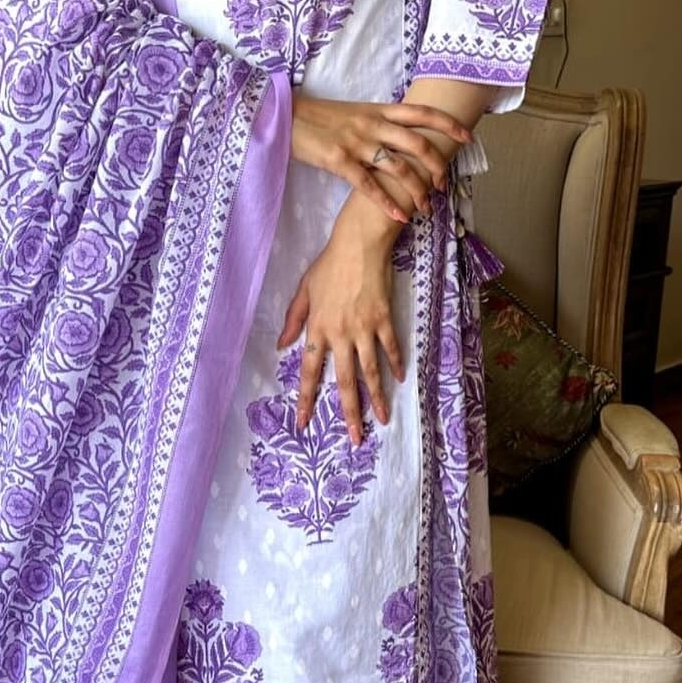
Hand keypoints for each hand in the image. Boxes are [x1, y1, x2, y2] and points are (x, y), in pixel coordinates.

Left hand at [277, 203, 403, 445]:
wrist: (359, 244)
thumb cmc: (329, 265)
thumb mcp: (304, 291)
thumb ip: (293, 320)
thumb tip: (282, 346)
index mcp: (318, 329)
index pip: (311, 371)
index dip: (307, 399)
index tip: (304, 423)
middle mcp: (341, 334)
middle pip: (346, 381)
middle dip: (350, 413)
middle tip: (355, 438)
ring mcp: (365, 328)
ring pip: (371, 371)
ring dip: (378, 398)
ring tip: (383, 420)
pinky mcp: (384, 319)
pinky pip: (390, 347)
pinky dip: (395, 364)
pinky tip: (399, 379)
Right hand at [291, 94, 474, 222]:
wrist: (285, 117)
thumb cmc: (319, 117)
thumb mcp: (355, 112)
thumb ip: (379, 122)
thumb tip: (402, 136)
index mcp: (378, 110)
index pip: (422, 113)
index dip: (447, 124)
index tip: (467, 137)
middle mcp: (372, 124)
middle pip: (417, 144)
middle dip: (436, 166)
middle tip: (442, 184)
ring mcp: (357, 142)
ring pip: (398, 168)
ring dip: (416, 190)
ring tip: (424, 207)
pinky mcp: (339, 161)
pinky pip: (369, 185)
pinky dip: (388, 202)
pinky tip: (399, 216)